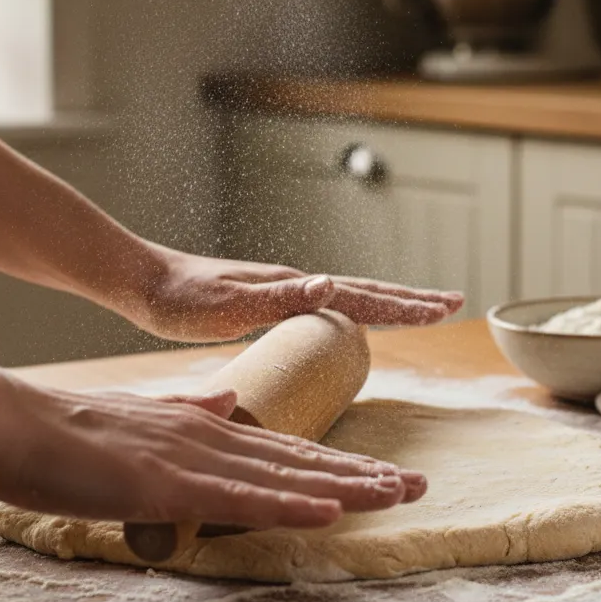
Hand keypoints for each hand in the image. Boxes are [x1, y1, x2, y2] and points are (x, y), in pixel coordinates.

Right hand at [0, 380, 426, 528]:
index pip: (284, 449)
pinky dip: (287, 505)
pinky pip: (238, 498)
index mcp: (205, 427)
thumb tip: (228, 402)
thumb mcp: (143, 416)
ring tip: (395, 494)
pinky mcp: (167, 483)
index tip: (379, 475)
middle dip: (360, 476)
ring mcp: (192, 458)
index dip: (335, 464)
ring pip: (283, 476)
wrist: (17, 422)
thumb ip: (189, 410)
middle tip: (415, 487)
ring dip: (343, 487)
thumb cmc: (73, 431)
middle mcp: (211, 436)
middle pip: (298, 461)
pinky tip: (327, 510)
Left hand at [127, 248, 464, 341]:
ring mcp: (286, 290)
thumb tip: (332, 283)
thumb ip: (280, 296)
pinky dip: (357, 311)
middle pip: (366, 291)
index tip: (445, 308)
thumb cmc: (182, 300)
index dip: (404, 306)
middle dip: (411, 299)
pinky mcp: (272, 302)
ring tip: (422, 308)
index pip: (361, 297)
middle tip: (453, 302)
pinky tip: (357, 318)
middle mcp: (296, 284)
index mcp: (293, 286)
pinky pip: (329, 307)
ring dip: (390, 303)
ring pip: (351, 297)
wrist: (147, 283)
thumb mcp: (229, 303)